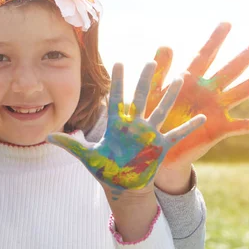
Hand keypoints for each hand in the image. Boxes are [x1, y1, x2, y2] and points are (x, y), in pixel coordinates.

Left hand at [48, 62, 205, 195]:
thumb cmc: (105, 170)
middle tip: (152, 60)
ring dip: (171, 96)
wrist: (123, 187)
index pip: (116, 99)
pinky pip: (177, 135)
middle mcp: (134, 126)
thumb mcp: (87, 157)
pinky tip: (202, 117)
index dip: (117, 82)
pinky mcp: (161, 148)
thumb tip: (47, 136)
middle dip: (146, 80)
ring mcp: (149, 135)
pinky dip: (188, 127)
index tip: (118, 62)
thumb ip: (70, 145)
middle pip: (141, 98)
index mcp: (117, 126)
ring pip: (162, 110)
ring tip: (181, 78)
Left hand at [146, 22, 248, 169]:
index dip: (215, 41)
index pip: (204, 56)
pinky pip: (245, 125)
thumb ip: (159, 71)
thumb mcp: (152, 92)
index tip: (227, 23)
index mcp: (189, 81)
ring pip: (244, 90)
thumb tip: (166, 45)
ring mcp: (216, 110)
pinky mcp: (219, 129)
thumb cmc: (152, 117)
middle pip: (232, 68)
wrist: (153, 147)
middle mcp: (207, 92)